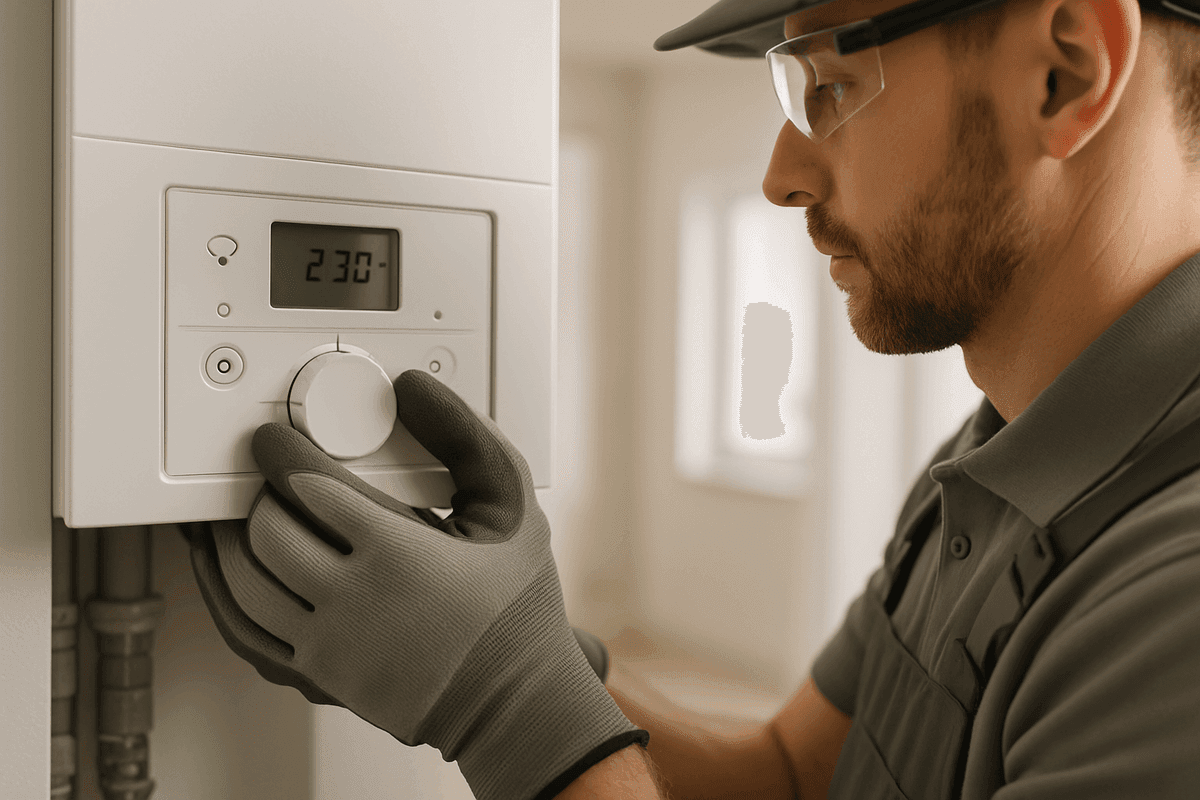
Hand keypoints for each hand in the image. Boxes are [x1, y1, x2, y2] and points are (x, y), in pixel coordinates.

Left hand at [185, 369, 645, 799]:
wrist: (514, 701)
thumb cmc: (516, 606)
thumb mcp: (511, 506)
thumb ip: (467, 437)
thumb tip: (413, 390)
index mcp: (399, 553)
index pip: (307, 487)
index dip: (279, 453)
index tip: (272, 439)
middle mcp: (353, 603)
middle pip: (266, 532)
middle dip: (258, 495)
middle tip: (266, 477)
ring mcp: (328, 648)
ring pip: (242, 583)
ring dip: (233, 541)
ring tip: (243, 515)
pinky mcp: (317, 680)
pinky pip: (244, 632)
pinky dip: (225, 595)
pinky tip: (232, 571)